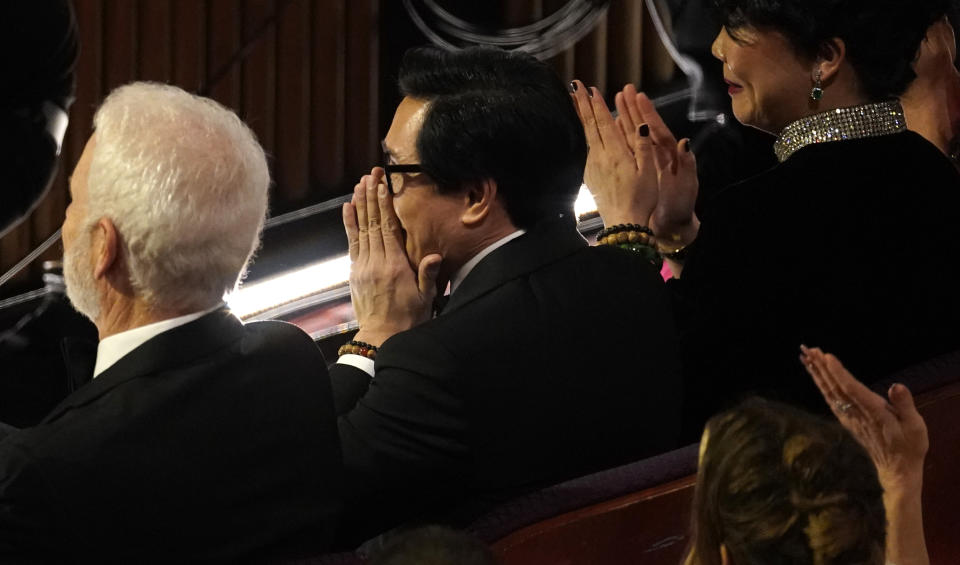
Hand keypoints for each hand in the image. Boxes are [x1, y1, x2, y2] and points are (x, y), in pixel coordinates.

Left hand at [342, 168, 441, 347]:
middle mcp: (376, 263)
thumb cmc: (408, 319)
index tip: (382, 185)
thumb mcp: (424, 298)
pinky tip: (347, 208)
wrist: (381, 338)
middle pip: (372, 223)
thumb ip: (427, 275)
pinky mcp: (356, 272)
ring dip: (359, 204)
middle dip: (370, 196)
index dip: (384, 205)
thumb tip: (432, 256)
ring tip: (359, 184)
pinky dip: (349, 224)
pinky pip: (352, 243)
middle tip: (369, 174)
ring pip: (360, 229)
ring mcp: (363, 266)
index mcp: (395, 266)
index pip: (388, 228)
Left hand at [571, 80, 656, 226]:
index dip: (597, 105)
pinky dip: (581, 134)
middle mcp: (600, 158)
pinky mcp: (589, 176)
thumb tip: (641, 125)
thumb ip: (644, 147)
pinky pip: (584, 149)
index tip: (590, 89)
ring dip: (579, 117)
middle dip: (582, 104)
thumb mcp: (649, 172)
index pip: (604, 123)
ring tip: (573, 101)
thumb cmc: (641, 198)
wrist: (624, 223)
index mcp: (616, 153)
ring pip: (584, 136)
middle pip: (589, 125)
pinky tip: (580, 130)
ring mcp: (592, 167)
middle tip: (573, 86)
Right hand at [630, 91, 699, 248]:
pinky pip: (626, 149)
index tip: (639, 96)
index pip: (657, 129)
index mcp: (670, 156)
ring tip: (616, 100)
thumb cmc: (680, 207)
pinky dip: (619, 135)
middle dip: (633, 108)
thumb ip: (687, 165)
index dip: (648, 113)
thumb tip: (685, 143)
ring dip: (625, 117)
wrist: (671, 227)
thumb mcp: (687, 186)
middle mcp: (657, 155)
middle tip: (624, 90)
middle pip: (643, 127)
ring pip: (633, 134)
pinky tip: (611, 125)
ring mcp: (646, 162)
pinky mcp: (637, 170)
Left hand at [800, 346, 927, 489]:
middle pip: (835, 387)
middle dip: (821, 367)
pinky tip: (816, 376)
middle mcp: (857, 413)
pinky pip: (831, 399)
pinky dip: (822, 385)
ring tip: (806, 357)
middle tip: (809, 349)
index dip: (838, 373)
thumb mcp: (915, 426)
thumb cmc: (909, 446)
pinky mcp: (847, 420)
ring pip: (829, 392)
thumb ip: (904, 405)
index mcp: (874, 412)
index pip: (852, 389)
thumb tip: (896, 387)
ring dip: (817, 374)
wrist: (897, 469)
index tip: (826, 357)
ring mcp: (849, 418)